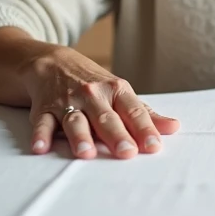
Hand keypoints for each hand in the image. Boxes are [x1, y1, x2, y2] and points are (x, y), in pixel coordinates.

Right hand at [18, 46, 179, 159]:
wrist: (53, 62)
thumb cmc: (95, 85)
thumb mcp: (121, 93)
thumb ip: (145, 114)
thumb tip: (173, 127)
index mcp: (116, 91)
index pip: (133, 112)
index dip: (144, 129)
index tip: (154, 146)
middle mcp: (93, 95)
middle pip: (106, 118)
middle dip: (117, 135)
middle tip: (127, 152)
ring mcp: (68, 102)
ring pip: (75, 120)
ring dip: (80, 137)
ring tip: (86, 153)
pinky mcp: (44, 109)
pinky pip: (43, 122)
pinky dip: (40, 135)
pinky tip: (40, 148)